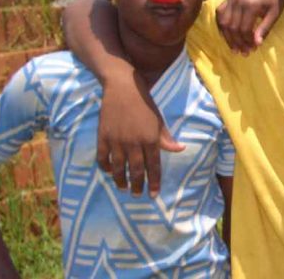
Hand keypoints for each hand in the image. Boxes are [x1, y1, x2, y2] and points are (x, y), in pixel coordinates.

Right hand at [97, 74, 184, 196]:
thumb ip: (166, 138)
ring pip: (118, 167)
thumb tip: (180, 149)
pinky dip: (105, 167)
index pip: (154, 166)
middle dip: (137, 185)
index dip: (154, 182)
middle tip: (137, 195)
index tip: (153, 195)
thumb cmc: (145, 104)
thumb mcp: (159, 120)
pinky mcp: (103, 136)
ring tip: (123, 188)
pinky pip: (102, 157)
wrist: (123, 87)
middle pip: (136, 170)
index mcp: (150, 139)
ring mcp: (117, 140)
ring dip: (121, 180)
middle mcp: (134, 142)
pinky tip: (109, 172)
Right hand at [215, 0, 283, 54]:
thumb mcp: (274, 15)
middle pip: (232, 27)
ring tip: (234, 48)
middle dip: (237, 42)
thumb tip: (257, 44)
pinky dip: (222, 25)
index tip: (253, 49)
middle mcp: (238, 1)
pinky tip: (227, 35)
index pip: (244, 29)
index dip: (247, 41)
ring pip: (224, 22)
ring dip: (228, 37)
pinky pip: (220, 13)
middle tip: (244, 53)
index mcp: (251, 5)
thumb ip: (264, 29)